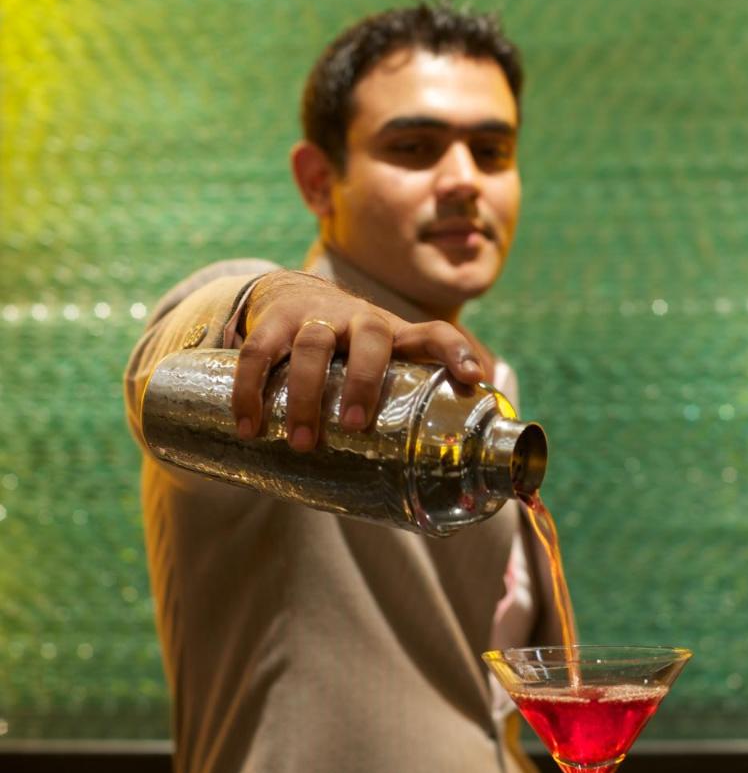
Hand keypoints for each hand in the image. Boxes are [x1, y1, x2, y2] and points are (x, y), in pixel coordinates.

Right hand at [232, 270, 487, 450]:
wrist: (287, 294)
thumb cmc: (344, 349)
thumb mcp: (374, 362)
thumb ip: (393, 404)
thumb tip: (424, 479)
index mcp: (392, 333)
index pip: (432, 333)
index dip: (455, 351)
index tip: (473, 377)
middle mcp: (358, 319)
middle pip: (370, 337)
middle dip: (364, 381)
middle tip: (353, 425)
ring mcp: (314, 317)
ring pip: (313, 345)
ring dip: (307, 394)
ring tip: (303, 442)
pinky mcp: (273, 322)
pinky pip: (259, 353)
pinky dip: (251, 390)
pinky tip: (250, 426)